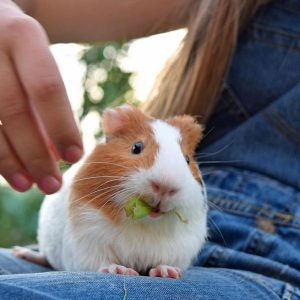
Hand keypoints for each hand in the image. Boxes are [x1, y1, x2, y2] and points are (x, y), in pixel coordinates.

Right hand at [0, 0, 82, 193]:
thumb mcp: (36, 63)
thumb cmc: (16, 49)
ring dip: (8, 161)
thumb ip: (46, 105)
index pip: (46, 89)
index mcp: (23, 36)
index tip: (74, 158)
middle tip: (53, 185)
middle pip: (14, 111)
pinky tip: (5, 172)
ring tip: (28, 185)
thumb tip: (57, 154)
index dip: (61, 126)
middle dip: (35, 154)